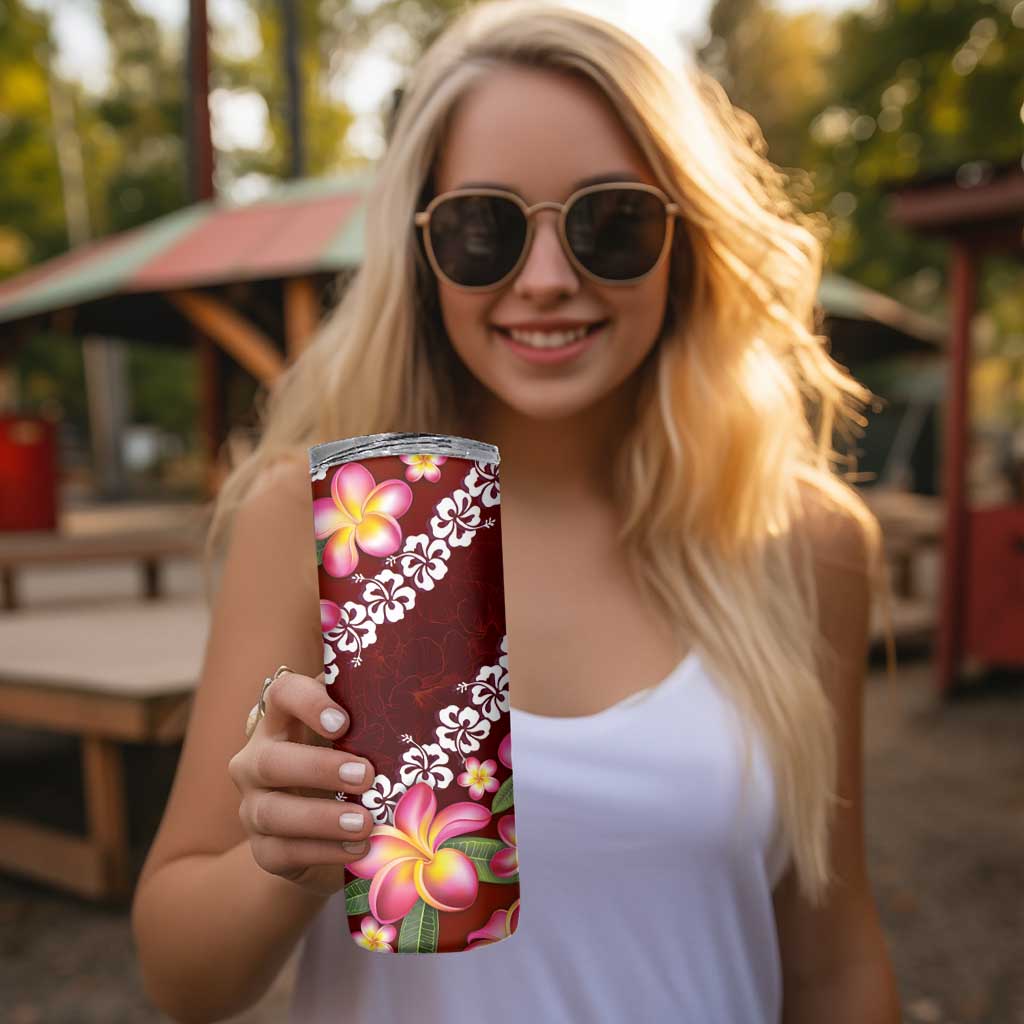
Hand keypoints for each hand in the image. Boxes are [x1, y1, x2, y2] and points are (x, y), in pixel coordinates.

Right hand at [228, 669, 375, 894]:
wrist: (323, 832)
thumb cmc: (347, 767)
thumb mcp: (356, 738)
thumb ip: (372, 717)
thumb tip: (424, 704)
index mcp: (281, 721)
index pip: (281, 694)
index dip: (307, 703)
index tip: (343, 722)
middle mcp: (256, 761)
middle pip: (272, 760)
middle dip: (319, 769)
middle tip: (366, 776)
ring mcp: (253, 807)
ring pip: (272, 812)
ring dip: (322, 818)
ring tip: (366, 823)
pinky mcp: (263, 849)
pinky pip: (283, 852)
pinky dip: (324, 852)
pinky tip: (359, 849)